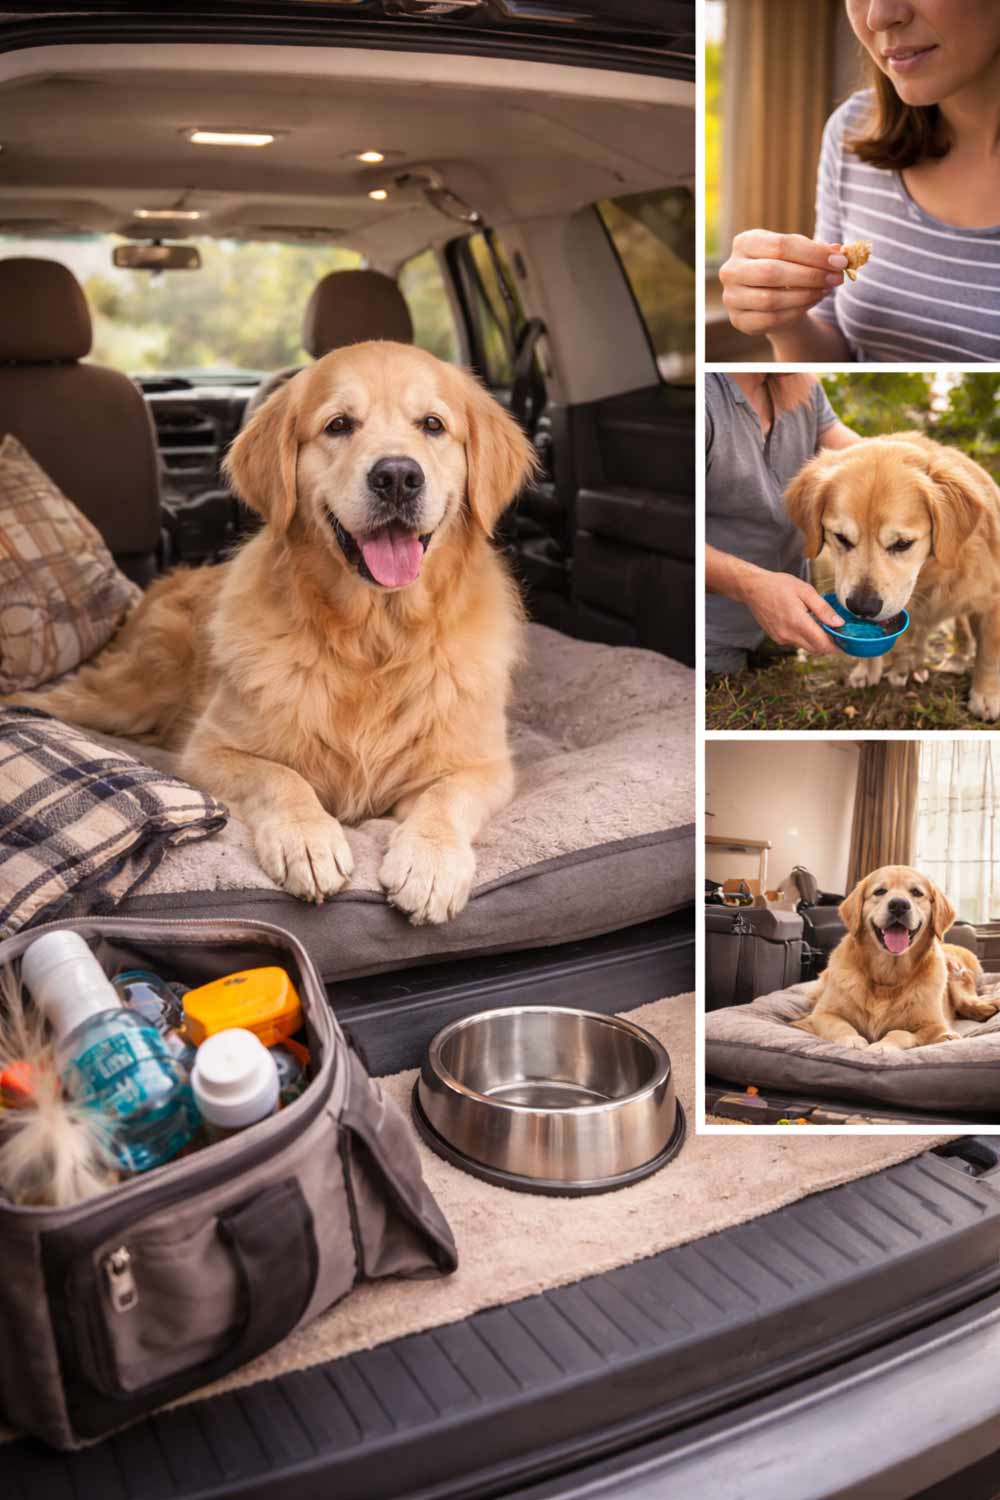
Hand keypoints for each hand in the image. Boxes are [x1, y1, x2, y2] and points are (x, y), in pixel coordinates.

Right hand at [720, 230, 847, 336]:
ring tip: (825, 290)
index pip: (781, 245)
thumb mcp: (799, 253)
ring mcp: (731, 297)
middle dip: (810, 276)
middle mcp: (731, 269)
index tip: (840, 261)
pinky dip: (796, 312)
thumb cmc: (786, 268)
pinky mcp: (738, 320)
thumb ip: (817, 251)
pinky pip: (770, 319)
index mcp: (744, 243)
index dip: (813, 253)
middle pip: (772, 272)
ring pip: (771, 299)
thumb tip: (839, 251)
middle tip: (836, 278)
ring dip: (805, 295)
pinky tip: (811, 302)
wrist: (769, 297)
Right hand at [737, 567, 843, 655]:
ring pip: (806, 647)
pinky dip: (804, 638)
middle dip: (829, 645)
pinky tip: (805, 624)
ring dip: (816, 641)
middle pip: (816, 649)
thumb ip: (823, 609)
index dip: (837, 646)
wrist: (753, 589)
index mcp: (798, 622)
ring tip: (821, 625)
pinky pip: (796, 643)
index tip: (846, 641)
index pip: (823, 644)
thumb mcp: (806, 591)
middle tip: (838, 634)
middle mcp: (788, 634)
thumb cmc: (779, 586)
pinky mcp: (776, 638)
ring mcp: (781, 638)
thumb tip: (839, 623)